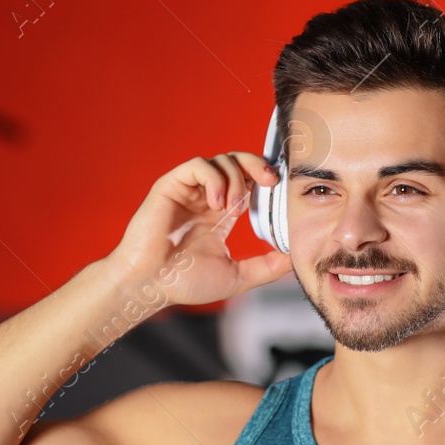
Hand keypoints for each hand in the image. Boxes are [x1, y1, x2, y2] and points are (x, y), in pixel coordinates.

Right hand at [105, 151, 292, 307]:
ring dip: (235, 178)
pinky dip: (214, 178)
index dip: (266, 180)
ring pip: (220, 160)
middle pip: (237, 162)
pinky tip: (216, 203)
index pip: (248, 182)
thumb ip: (265, 267)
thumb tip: (294, 259)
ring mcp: (188, 190)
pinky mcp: (171, 185)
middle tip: (270, 181)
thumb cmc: (183, 283)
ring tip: (232, 208)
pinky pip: (198, 165)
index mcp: (220, 214)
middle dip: (257, 165)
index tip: (280, 190)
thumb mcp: (236, 277)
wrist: (149, 284)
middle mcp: (205, 198)